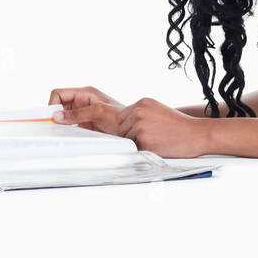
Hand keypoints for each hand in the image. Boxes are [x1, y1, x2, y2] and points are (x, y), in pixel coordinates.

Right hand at [48, 86, 124, 133]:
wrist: (131, 130)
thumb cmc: (120, 117)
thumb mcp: (99, 112)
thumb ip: (78, 113)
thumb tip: (57, 116)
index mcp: (84, 93)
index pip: (59, 93)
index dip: (52, 104)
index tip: (52, 117)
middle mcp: (81, 101)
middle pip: (57, 105)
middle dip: (54, 115)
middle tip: (52, 127)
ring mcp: (81, 113)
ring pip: (61, 116)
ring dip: (59, 124)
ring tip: (59, 132)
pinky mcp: (82, 124)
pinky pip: (67, 125)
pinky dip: (64, 130)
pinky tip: (66, 136)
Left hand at [56, 96, 212, 158]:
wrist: (200, 134)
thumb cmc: (179, 131)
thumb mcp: (155, 117)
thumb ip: (134, 121)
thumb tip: (117, 131)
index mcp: (137, 105)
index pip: (100, 110)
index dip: (77, 114)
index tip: (57, 117)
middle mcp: (135, 111)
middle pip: (111, 128)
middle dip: (115, 135)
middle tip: (117, 134)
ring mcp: (137, 125)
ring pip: (122, 141)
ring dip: (137, 145)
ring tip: (159, 141)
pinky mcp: (143, 139)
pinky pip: (133, 150)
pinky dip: (144, 151)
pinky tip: (161, 146)